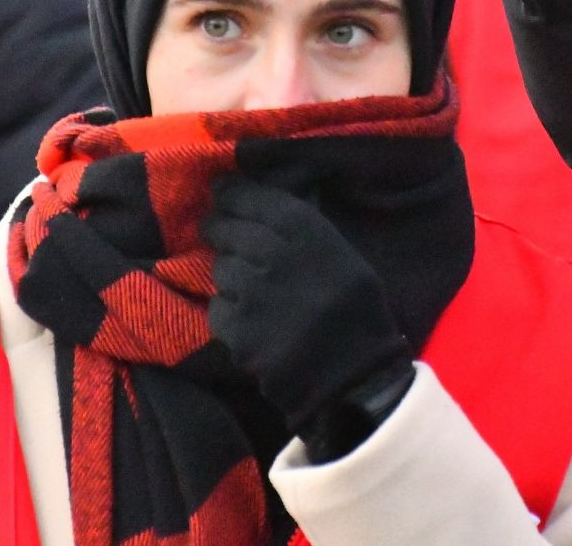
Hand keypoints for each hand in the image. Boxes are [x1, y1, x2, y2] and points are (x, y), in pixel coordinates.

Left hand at [203, 176, 411, 436]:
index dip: (236, 192)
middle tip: (215, 228)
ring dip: (228, 274)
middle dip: (219, 226)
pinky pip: (217, 308)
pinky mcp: (240, 332)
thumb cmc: (357, 317)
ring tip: (245, 285)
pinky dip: (227, 312)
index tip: (220, 190)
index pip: (261, 200)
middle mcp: (281, 259)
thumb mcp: (345, 260)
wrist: (355, 382)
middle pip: (231, 229)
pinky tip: (247, 319)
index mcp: (314, 238)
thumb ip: (307, 234)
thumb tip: (263, 205)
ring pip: (221, 269)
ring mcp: (257, 297)